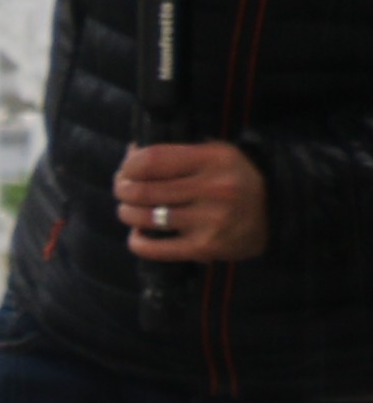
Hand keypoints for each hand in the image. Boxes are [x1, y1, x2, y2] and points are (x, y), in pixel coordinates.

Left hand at [118, 140, 271, 264]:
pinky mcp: (206, 248)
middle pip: (142, 190)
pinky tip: (138, 234)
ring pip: (144, 217)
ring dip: (127, 213)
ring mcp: (210, 220)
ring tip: (129, 210)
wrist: (279, 213)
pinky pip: (154, 249)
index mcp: (214, 159)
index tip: (125, 170)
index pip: (151, 160)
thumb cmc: (238, 179)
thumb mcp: (217, 154)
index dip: (128, 166)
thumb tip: (131, 153)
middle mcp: (213, 189)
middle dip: (122, 190)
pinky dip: (137, 242)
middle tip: (122, 191)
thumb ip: (178, 153)